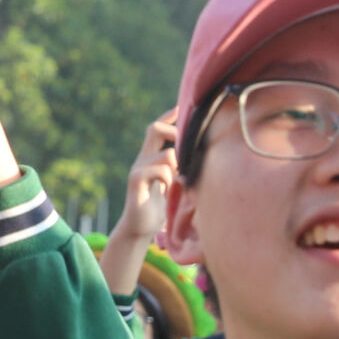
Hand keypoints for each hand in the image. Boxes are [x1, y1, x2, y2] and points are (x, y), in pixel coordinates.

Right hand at [98, 116, 178, 298]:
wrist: (138, 229)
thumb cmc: (159, 209)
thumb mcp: (173, 185)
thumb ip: (180, 171)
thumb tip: (203, 159)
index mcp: (150, 157)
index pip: (157, 129)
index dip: (168, 117)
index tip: (180, 108)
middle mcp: (142, 159)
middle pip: (154, 129)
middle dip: (174, 132)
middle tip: (185, 150)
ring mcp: (138, 169)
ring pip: (165, 154)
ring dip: (178, 166)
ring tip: (178, 182)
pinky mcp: (135, 181)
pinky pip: (159, 171)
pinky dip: (169, 179)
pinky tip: (169, 192)